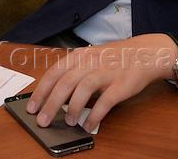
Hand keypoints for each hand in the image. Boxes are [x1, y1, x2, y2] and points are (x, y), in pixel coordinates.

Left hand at [26, 34, 174, 132]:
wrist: (145, 53)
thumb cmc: (113, 59)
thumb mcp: (90, 59)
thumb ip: (74, 73)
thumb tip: (53, 96)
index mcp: (79, 56)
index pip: (54, 73)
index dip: (41, 91)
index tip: (31, 107)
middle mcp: (90, 62)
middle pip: (65, 82)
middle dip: (51, 103)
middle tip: (43, 121)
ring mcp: (106, 72)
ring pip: (83, 89)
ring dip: (72, 108)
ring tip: (68, 123)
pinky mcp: (121, 84)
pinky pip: (105, 101)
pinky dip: (95, 114)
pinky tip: (89, 124)